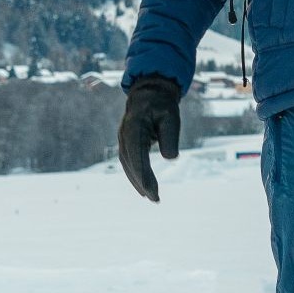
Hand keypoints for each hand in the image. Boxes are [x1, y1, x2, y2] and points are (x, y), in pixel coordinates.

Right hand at [117, 78, 183, 201]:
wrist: (149, 93)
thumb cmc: (162, 104)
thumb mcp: (171, 116)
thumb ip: (170, 136)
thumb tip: (170, 158)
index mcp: (134, 127)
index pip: (137, 155)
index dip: (143, 175)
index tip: (151, 190)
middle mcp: (124, 134)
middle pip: (130, 163)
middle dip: (141, 182)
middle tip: (155, 199)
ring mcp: (123, 139)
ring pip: (128, 164)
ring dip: (137, 182)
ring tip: (151, 197)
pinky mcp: (126, 142)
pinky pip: (129, 162)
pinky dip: (135, 175)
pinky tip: (144, 186)